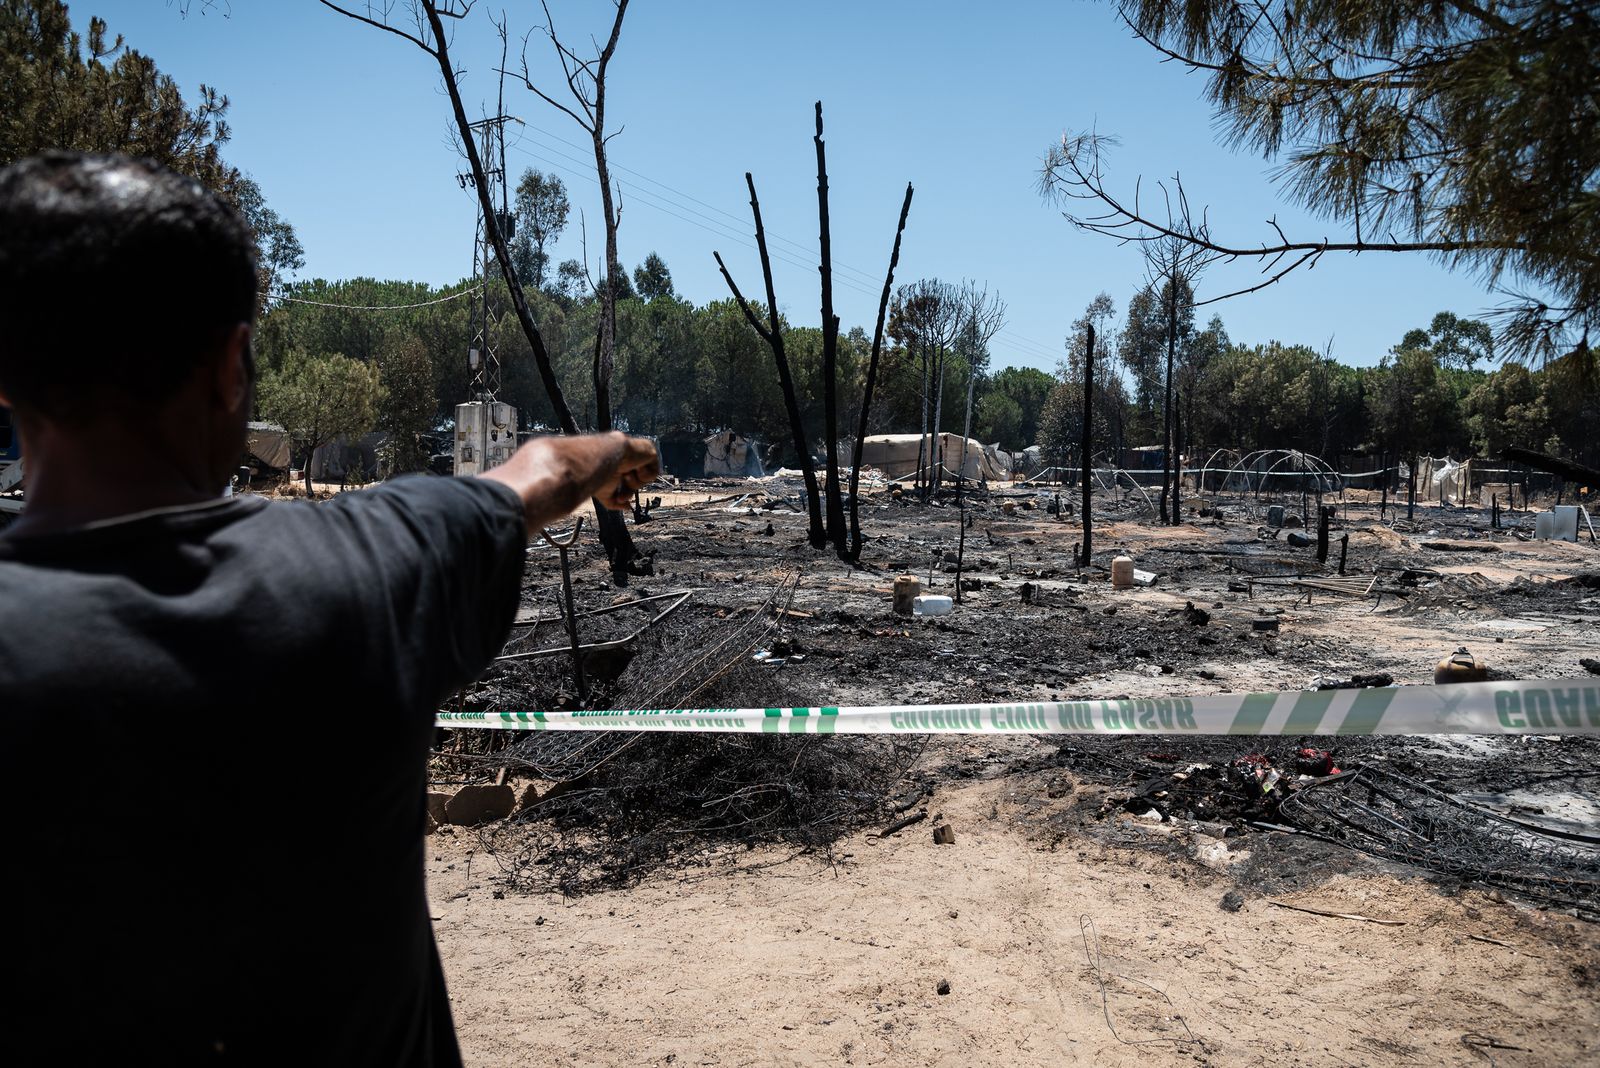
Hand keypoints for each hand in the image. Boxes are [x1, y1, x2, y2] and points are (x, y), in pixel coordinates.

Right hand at [480, 431, 659, 534]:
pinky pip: (652, 456)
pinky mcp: (631, 447)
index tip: (620, 506)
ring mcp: (618, 452)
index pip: (610, 481)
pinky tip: (629, 480)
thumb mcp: (547, 500)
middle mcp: (606, 460)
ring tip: (622, 489)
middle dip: (628, 489)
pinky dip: (647, 474)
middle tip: (621, 500)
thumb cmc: (548, 484)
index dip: (617, 494)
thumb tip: (513, 528)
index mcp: (591, 471)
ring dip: (636, 482)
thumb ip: (538, 510)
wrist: (558, 468)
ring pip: (641, 463)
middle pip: (628, 473)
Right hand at [595, 434, 659, 509]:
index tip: (619, 500)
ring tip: (626, 474)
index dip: (625, 492)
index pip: (626, 481)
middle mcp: (628, 457)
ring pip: (644, 478)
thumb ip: (614, 503)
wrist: (605, 456)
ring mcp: (638, 453)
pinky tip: (637, 466)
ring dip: (635, 482)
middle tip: (621, 498)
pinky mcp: (649, 450)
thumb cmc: (601, 472)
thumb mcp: (604, 493)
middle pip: (636, 480)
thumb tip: (628, 507)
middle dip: (629, 490)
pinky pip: (654, 472)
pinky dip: (645, 475)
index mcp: (618, 462)